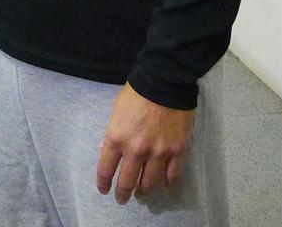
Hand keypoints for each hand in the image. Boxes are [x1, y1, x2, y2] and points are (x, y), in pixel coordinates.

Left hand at [96, 83, 194, 203]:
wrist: (163, 82)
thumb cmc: (136, 93)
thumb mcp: (116, 111)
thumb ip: (114, 134)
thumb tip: (109, 149)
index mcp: (117, 139)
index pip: (106, 169)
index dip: (104, 183)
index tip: (104, 190)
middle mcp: (136, 151)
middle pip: (128, 182)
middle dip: (123, 193)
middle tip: (122, 198)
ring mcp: (158, 153)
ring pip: (150, 183)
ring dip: (144, 190)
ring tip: (142, 192)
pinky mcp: (177, 152)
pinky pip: (173, 176)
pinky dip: (169, 184)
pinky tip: (166, 186)